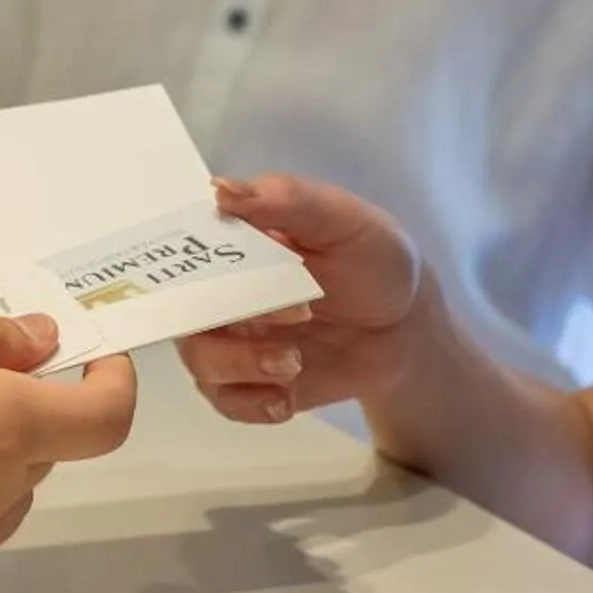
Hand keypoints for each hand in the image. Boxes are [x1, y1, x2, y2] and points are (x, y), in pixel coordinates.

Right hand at [179, 175, 429, 423]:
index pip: (185, 248)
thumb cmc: (374, 260)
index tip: (215, 275)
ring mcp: (237, 340)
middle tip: (298, 316)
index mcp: (239, 243)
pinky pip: (227, 401)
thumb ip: (291, 200)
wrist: (407, 326)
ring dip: (240, 366)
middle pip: (186, 312)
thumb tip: (222, 189)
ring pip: (201, 361)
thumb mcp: (344, 220)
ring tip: (294, 362)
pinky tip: (286, 399)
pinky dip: (251, 404)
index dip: (186, 263)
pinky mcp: (254, 383)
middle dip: (229, 320)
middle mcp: (226, 291)